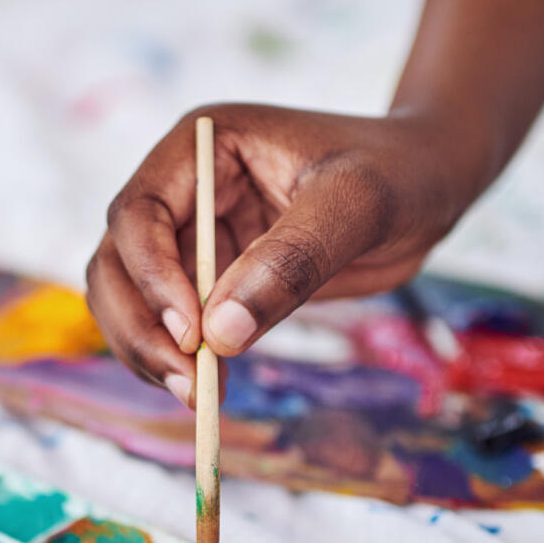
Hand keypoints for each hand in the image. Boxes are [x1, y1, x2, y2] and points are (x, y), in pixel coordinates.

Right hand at [85, 103, 484, 407]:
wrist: (427, 186)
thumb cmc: (398, 172)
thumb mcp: (356, 204)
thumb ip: (290, 261)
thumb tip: (220, 335)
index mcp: (202, 147)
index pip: (139, 213)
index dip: (151, 276)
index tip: (192, 333)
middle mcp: (184, 191)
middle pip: (116, 263)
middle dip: (140, 326)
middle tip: (188, 382)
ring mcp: (194, 238)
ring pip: (131, 301)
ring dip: (149, 351)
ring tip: (198, 395)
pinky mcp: (213, 280)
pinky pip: (173, 326)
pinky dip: (178, 361)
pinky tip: (210, 388)